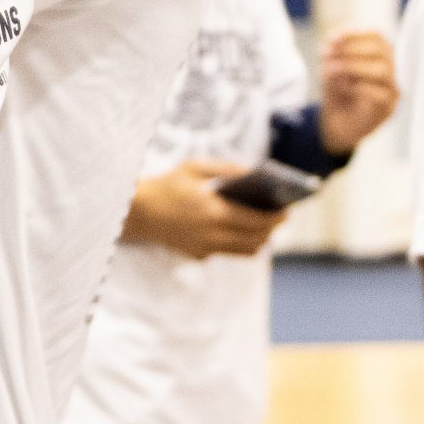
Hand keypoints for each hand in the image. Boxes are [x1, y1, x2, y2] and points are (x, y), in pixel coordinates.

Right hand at [124, 159, 288, 259]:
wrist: (137, 211)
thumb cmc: (167, 185)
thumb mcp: (194, 167)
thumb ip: (225, 169)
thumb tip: (252, 172)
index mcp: (214, 212)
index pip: (258, 222)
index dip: (276, 218)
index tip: (286, 210)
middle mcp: (212, 235)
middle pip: (256, 240)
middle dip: (271, 229)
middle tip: (277, 217)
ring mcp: (206, 249)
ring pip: (245, 251)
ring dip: (258, 239)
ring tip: (262, 224)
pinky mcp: (198, 256)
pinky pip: (227, 251)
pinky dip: (237, 242)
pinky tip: (235, 227)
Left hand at [318, 28, 399, 154]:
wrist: (337, 123)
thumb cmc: (338, 91)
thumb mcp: (330, 66)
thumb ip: (333, 51)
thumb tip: (332, 40)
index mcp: (379, 56)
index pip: (377, 36)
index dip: (355, 33)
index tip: (332, 37)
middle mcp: (391, 70)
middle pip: (383, 50)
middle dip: (353, 48)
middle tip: (330, 54)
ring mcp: (392, 90)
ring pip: (383, 70)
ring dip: (354, 66)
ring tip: (332, 69)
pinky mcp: (388, 109)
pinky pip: (380, 94)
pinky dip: (358, 87)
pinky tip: (344, 87)